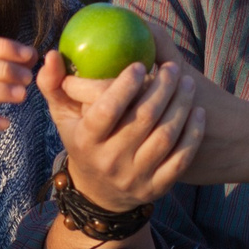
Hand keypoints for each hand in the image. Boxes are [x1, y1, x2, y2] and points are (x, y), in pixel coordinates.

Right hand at [37, 51, 202, 211]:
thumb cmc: (82, 140)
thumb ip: (52, 84)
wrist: (99, 193)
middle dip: (162, 88)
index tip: (140, 65)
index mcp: (86, 141)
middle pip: (143, 119)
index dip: (125, 85)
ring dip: (181, 105)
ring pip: (166, 136)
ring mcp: (135, 176)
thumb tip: (51, 55)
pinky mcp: (156, 187)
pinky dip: (193, 133)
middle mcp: (110, 161)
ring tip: (187, 83)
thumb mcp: (63, 116)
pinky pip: (181, 158)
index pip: (106, 110)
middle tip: (172, 68)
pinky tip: (197, 112)